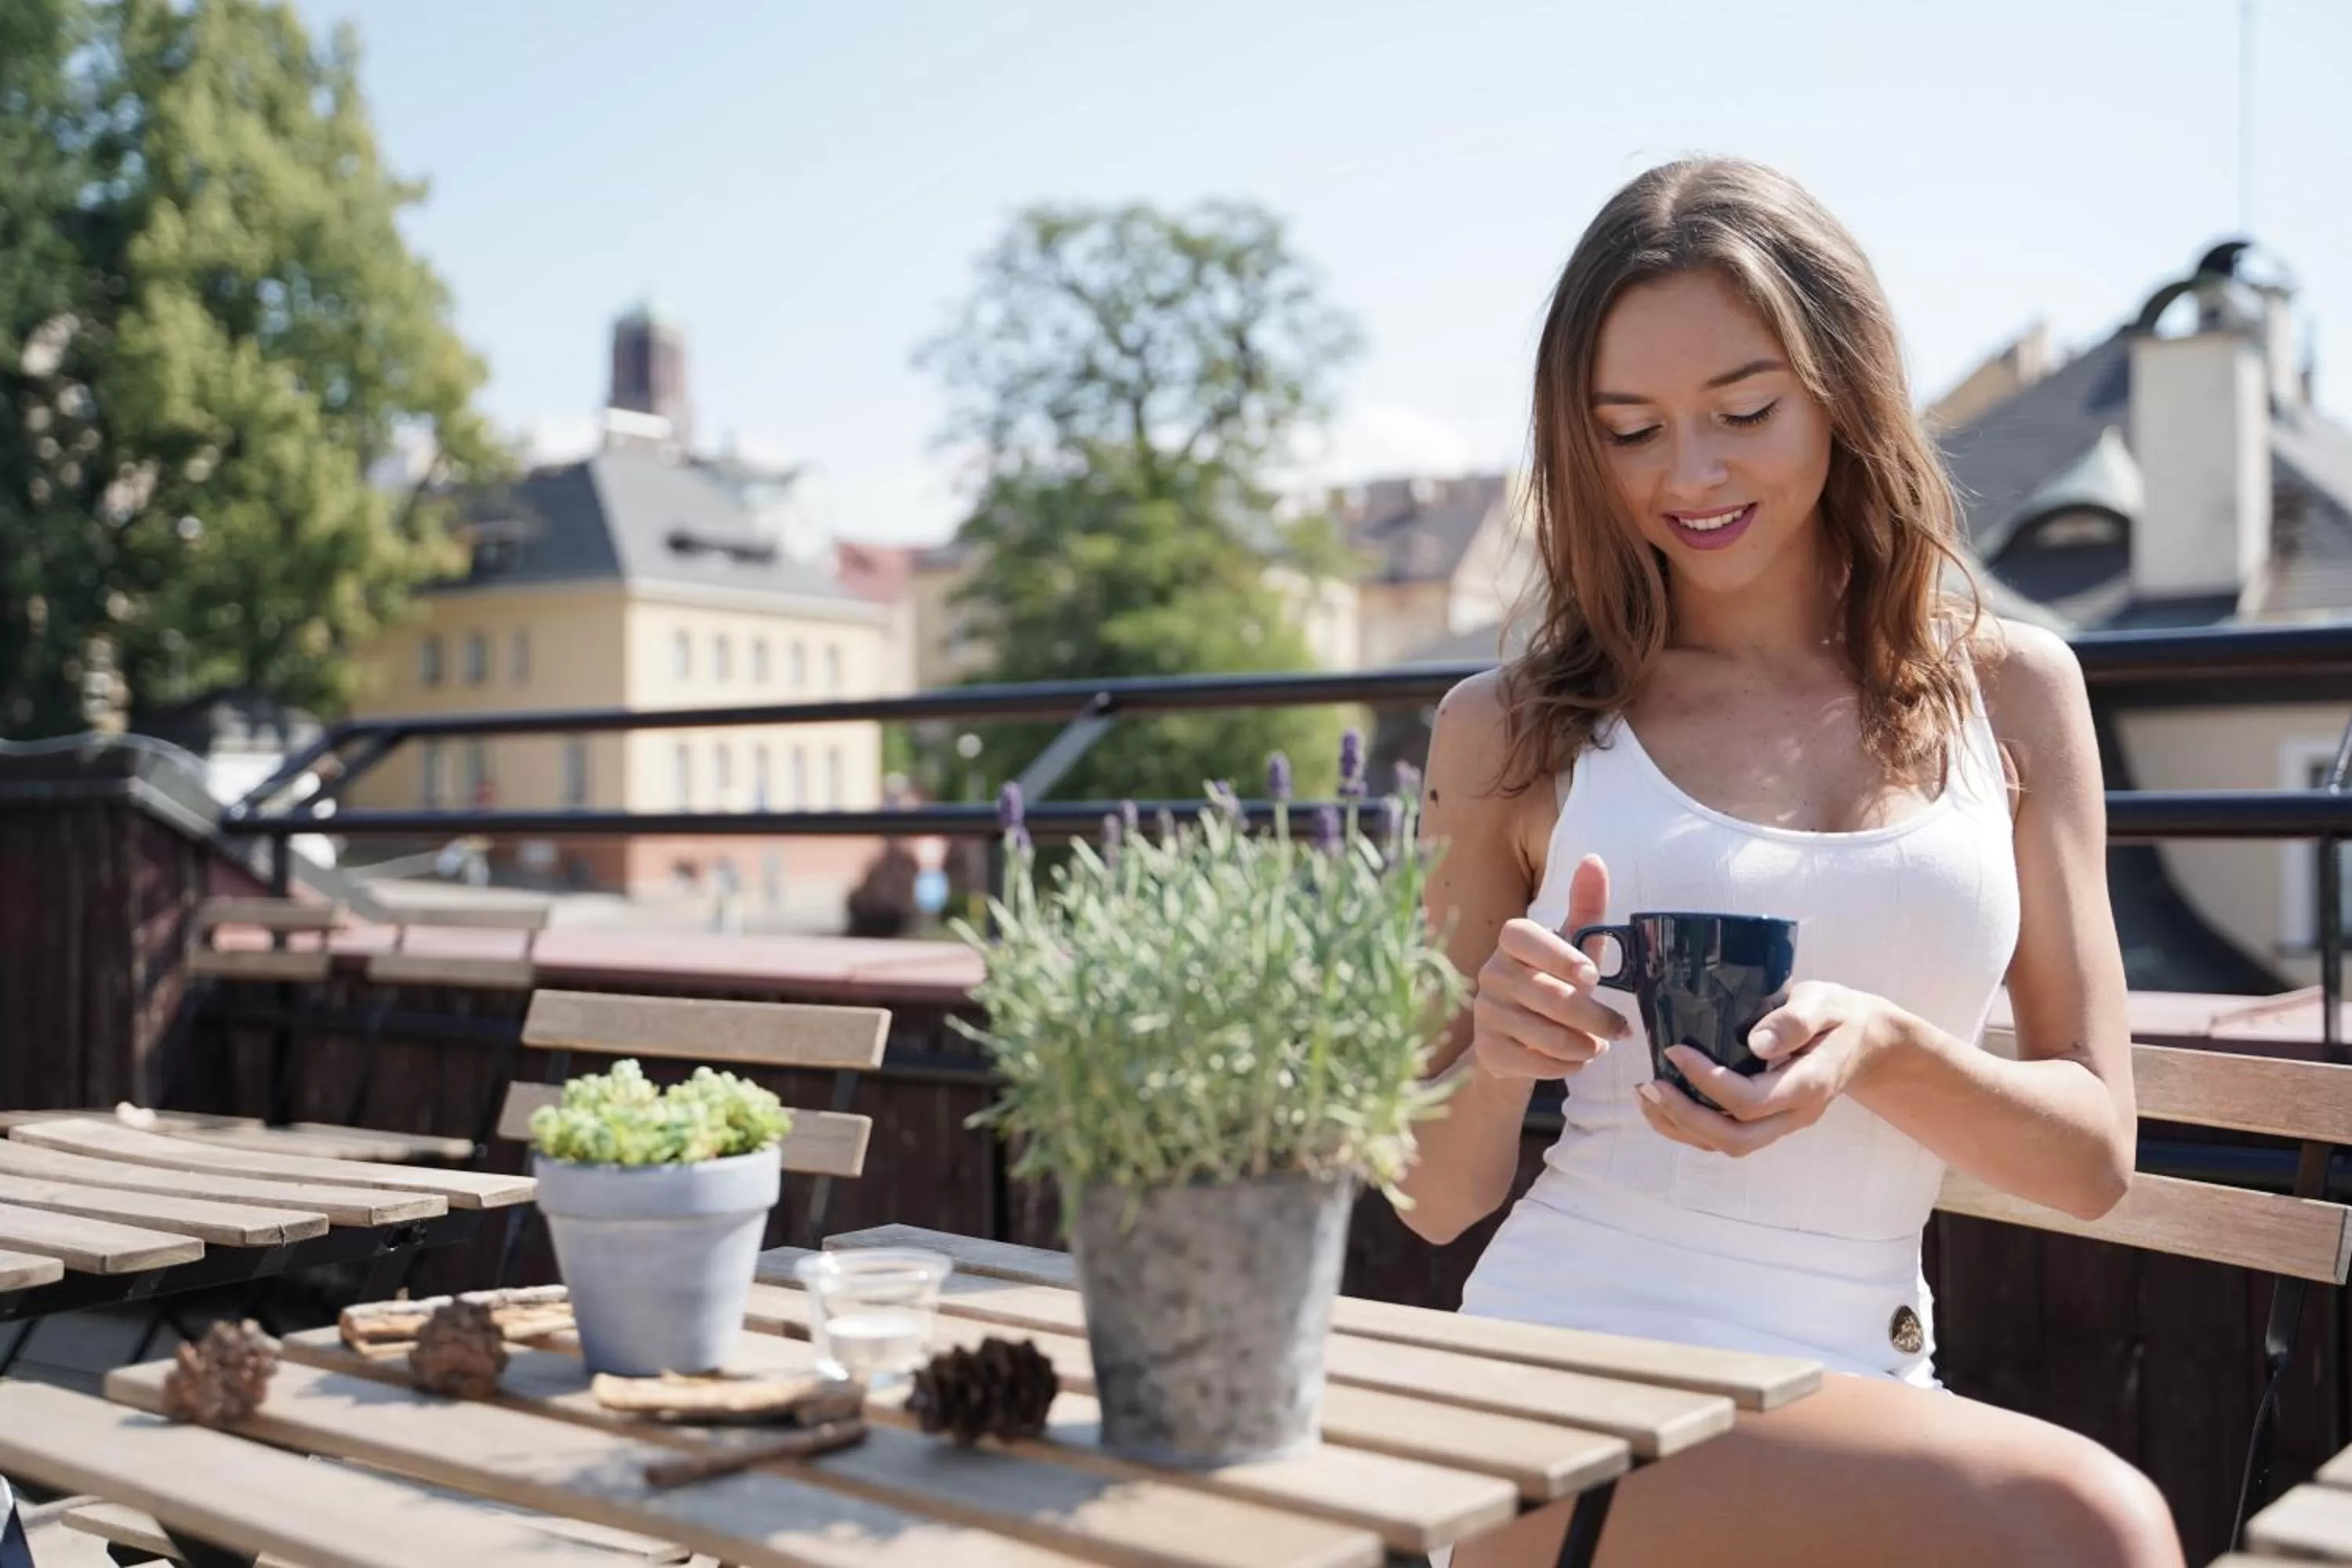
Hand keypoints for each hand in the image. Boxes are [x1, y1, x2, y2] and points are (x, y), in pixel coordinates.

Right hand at [1469, 854, 1629, 1081]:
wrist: (1519, 1038)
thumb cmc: (1555, 980)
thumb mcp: (1574, 946)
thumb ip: (1586, 906)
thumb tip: (1594, 859)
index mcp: (1511, 941)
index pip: (1524, 937)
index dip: (1558, 955)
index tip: (1592, 975)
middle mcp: (1491, 974)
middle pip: (1547, 995)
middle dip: (1594, 1017)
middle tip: (1622, 1029)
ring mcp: (1485, 1013)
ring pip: (1544, 1034)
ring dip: (1584, 1045)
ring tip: (1599, 1043)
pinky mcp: (1487, 1051)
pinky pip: (1534, 1063)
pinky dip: (1566, 1065)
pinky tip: (1577, 1059)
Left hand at [1634, 981, 1896, 1156]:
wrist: (1866, 1040)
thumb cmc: (1840, 1015)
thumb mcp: (1826, 1003)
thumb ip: (1795, 1020)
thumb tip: (1758, 1043)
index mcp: (1810, 1084)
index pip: (1750, 1100)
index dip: (1707, 1081)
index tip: (1674, 1050)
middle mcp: (1796, 1113)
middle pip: (1736, 1139)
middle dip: (1686, 1117)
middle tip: (1649, 1085)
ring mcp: (1783, 1123)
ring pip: (1728, 1146)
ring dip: (1681, 1128)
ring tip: (1645, 1095)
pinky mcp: (1769, 1121)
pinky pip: (1727, 1138)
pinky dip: (1690, 1127)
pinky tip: (1664, 1102)